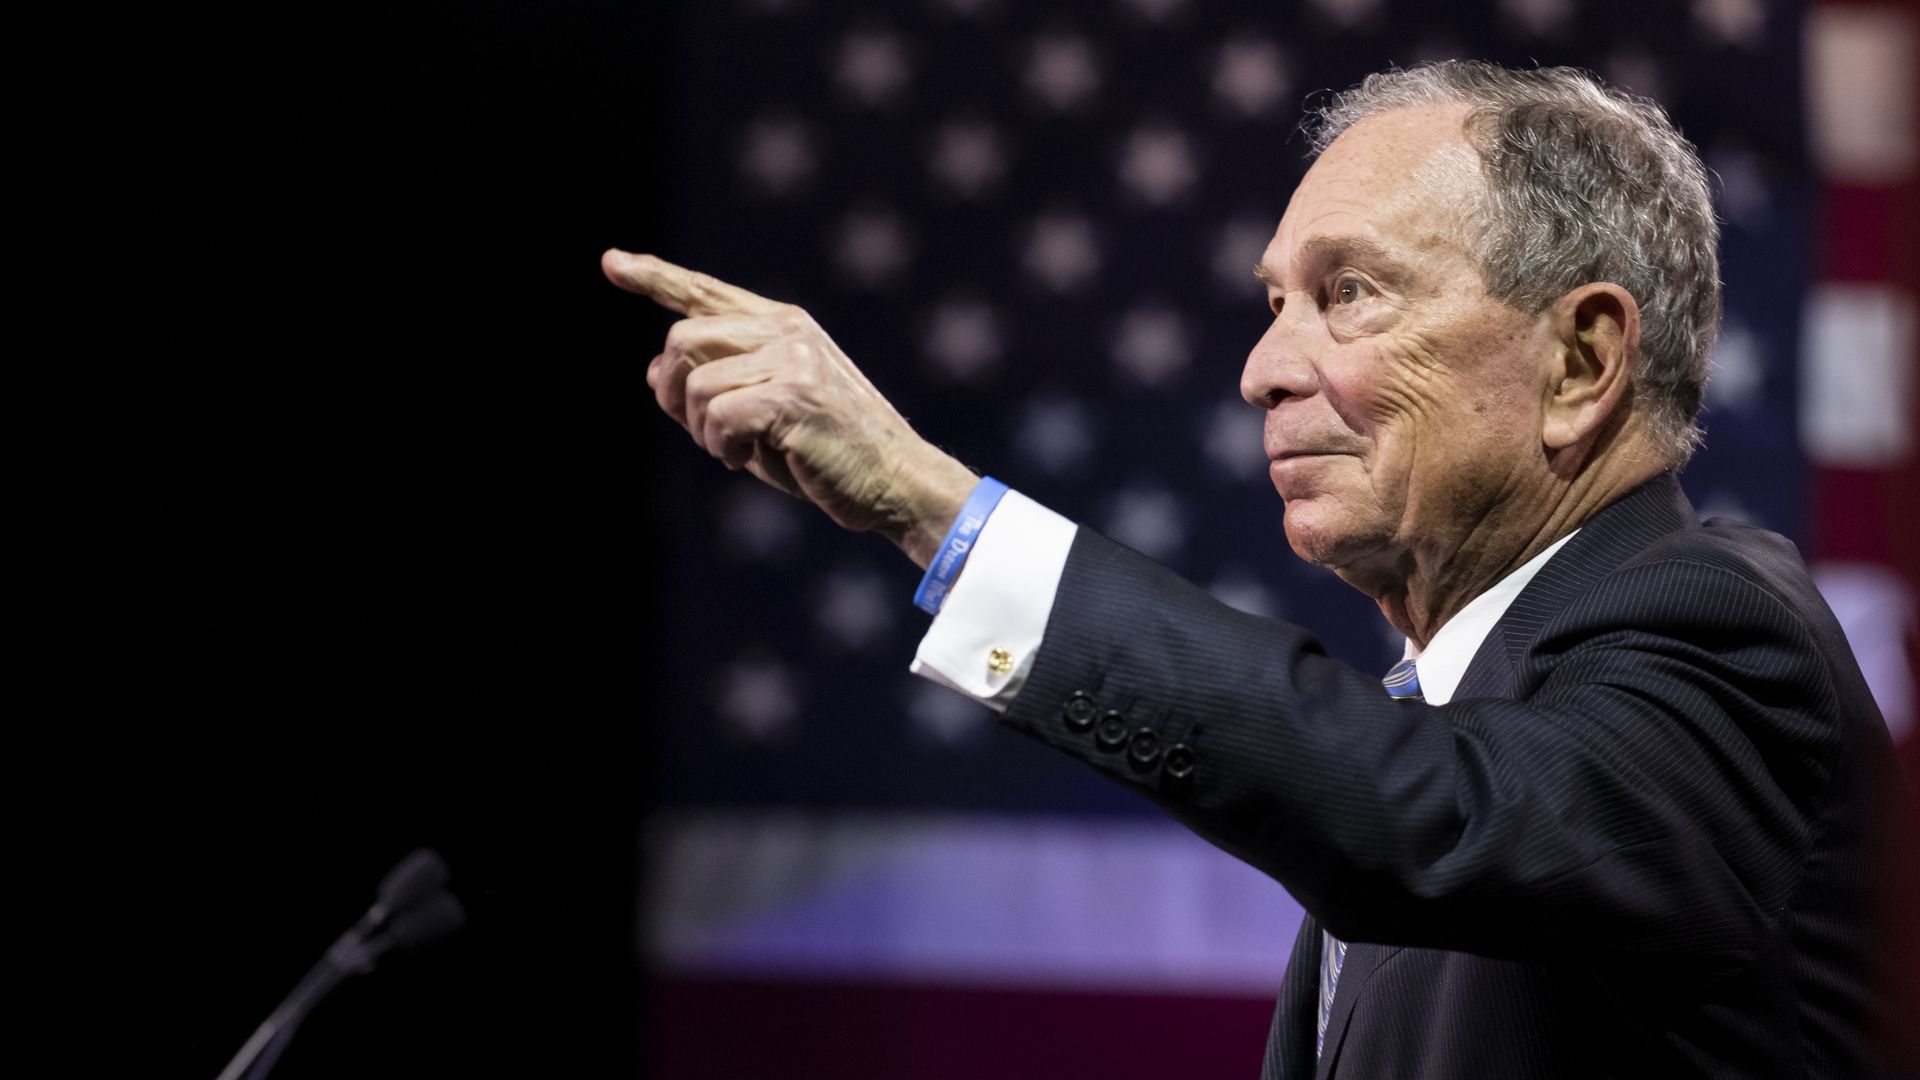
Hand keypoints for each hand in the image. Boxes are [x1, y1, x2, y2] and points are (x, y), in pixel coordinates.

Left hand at [603, 249, 976, 566]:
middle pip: (683, 337)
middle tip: (702, 433)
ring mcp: (793, 356)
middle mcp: (786, 329)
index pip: (705, 292)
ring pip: (694, 383)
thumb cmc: (829, 457)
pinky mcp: (794, 393)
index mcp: (782, 325)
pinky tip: (748, 459)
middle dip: (672, 393)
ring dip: (700, 430)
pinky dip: (721, 447)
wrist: (896, 482)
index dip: (654, 277)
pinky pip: (717, 416)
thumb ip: (712, 389)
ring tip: (736, 451)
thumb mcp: (760, 419)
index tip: (612, 262)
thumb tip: (651, 371)